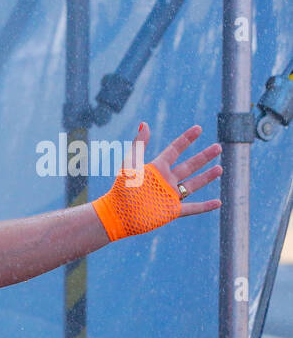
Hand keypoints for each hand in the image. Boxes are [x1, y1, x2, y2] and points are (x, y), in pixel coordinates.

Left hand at [91, 123, 222, 241]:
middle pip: (188, 166)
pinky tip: (219, 202)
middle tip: (218, 147)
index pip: (174, 150)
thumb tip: (145, 123)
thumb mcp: (131, 164)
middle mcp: (165, 181)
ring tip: (219, 168)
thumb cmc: (122, 188)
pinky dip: (205, 206)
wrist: (117, 214)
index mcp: (156, 168)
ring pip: (192, 185)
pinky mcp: (172, 211)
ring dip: (206, 177)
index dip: (186, 140)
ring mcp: (170, 196)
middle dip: (203, 157)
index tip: (198, 128)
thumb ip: (139, 144)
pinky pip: (192, 208)